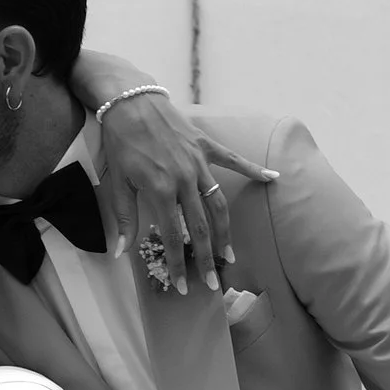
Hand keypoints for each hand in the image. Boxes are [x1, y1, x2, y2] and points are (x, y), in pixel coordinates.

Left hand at [93, 92, 276, 296]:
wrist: (129, 102)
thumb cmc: (121, 143)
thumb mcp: (117, 182)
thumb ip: (124, 218)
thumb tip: (122, 252)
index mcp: (160, 190)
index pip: (174, 236)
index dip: (178, 264)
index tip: (183, 286)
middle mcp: (184, 179)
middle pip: (201, 227)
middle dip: (206, 258)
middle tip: (213, 283)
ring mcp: (199, 162)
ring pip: (218, 204)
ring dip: (225, 232)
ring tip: (229, 256)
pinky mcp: (206, 146)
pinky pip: (233, 160)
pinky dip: (254, 169)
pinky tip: (272, 179)